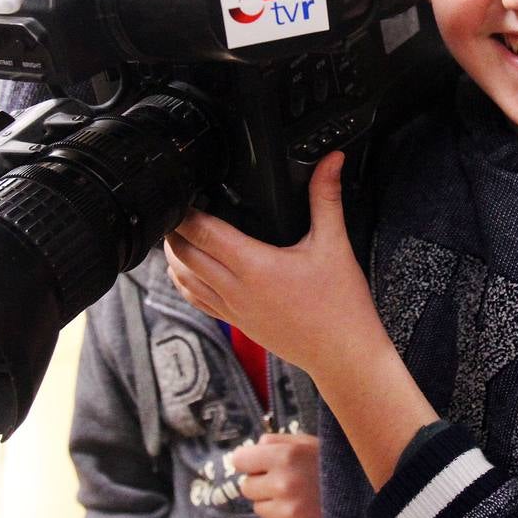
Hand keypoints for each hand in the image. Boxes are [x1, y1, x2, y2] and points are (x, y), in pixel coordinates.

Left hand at [165, 151, 385, 375]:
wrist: (344, 356)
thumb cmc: (341, 306)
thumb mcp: (334, 244)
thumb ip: (326, 197)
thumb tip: (331, 161)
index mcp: (255, 266)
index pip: (203, 233)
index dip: (186, 212)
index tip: (183, 193)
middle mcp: (236, 289)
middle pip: (185, 255)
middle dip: (174, 230)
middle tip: (175, 207)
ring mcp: (234, 310)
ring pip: (185, 280)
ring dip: (175, 256)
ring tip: (174, 234)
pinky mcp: (238, 324)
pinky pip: (198, 302)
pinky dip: (185, 282)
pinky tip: (186, 272)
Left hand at [233, 433, 321, 517]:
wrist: (361, 490)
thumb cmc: (328, 461)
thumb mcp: (304, 441)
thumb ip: (274, 441)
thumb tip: (249, 450)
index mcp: (285, 455)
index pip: (240, 460)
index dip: (249, 461)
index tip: (258, 463)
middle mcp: (285, 483)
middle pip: (246, 487)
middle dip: (261, 482)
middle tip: (284, 479)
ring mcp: (291, 511)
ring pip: (258, 508)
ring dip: (272, 502)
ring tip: (297, 494)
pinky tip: (298, 512)